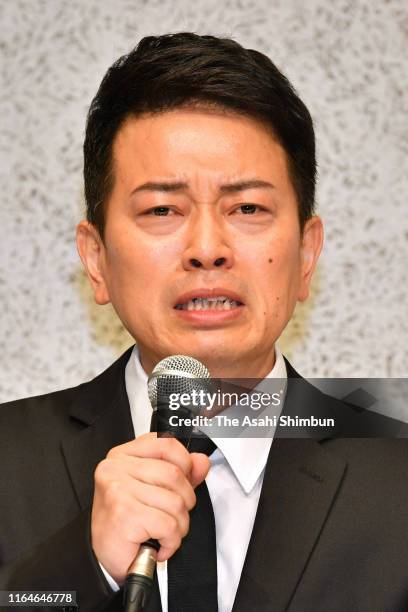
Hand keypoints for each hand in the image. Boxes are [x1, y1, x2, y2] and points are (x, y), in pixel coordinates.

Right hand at [91, 433, 209, 583]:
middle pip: (175, 474)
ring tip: (164, 532)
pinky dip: (172, 540)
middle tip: (172, 515)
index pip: (166, 443)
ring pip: (175, 502)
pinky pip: (169, 525)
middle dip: (185, 501)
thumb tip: (201, 461)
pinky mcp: (124, 514)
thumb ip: (180, 472)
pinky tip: (160, 544)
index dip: (185, 462)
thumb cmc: (126, 522)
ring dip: (179, 525)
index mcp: (123, 455)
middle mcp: (117, 469)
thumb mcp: (154, 489)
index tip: (185, 480)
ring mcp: (118, 490)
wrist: (105, 557)